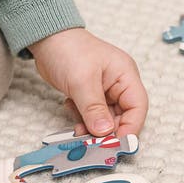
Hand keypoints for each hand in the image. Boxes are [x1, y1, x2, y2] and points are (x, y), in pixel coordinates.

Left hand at [28, 28, 147, 137]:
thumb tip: (105, 132)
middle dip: (108, 131)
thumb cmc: (67, 49)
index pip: (137, 107)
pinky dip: (83, 119)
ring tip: (79, 131)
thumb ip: (94, 108)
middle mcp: (118, 84)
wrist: (45, 38)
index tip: (118, 144)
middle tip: (94, 144)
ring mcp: (104, 90)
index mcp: (125, 75)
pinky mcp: (89, 94)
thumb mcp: (81, 81)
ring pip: (105, 118)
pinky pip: (91, 114)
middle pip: (122, 116)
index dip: (130, 127)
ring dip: (93, 127)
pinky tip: (71, 110)